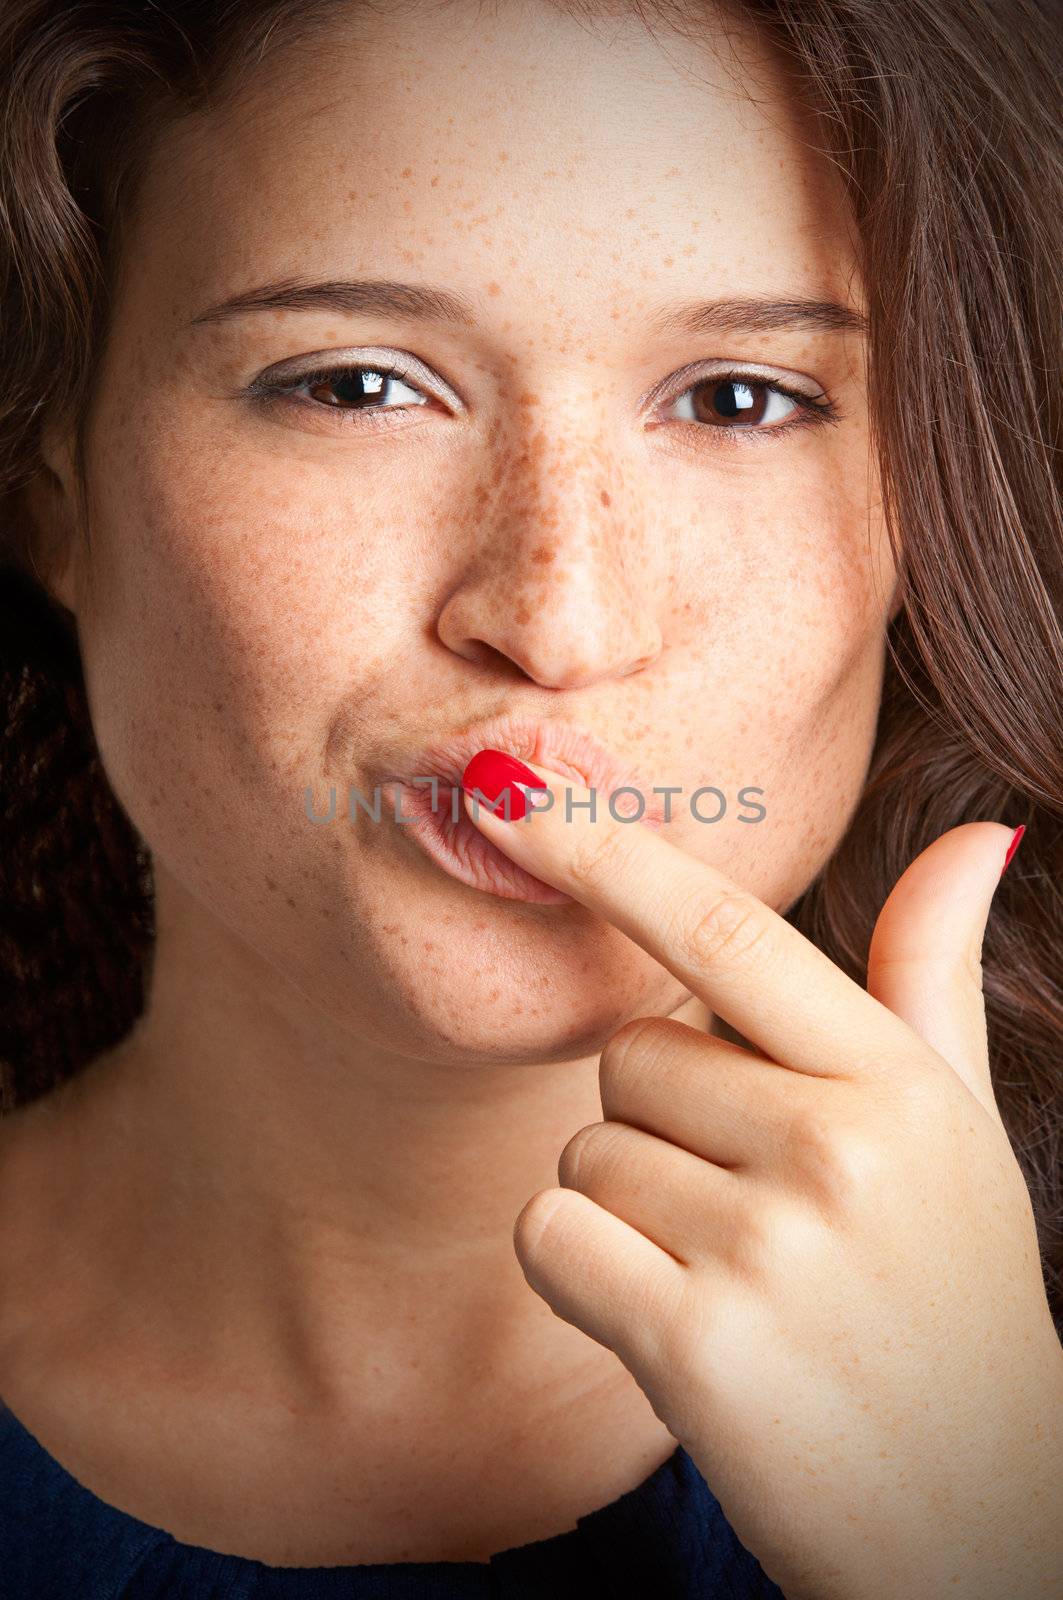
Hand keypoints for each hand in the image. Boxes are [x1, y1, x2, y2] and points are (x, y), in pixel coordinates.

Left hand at [462, 759, 1062, 1599]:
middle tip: (752, 1208)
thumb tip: (977, 831)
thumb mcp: (958, 1126)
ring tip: (732, 1276)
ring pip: (587, 1149)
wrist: (975, 1514)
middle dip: (660, 1118)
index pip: (723, 929)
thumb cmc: (949, 1296)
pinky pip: (551, 1234)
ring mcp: (766, 1247)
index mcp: (894, 1080)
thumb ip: (933, 974)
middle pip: (628, 1055)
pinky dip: (584, 1273)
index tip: (511, 787)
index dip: (606, 849)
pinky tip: (674, 1323)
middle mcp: (835, 1148)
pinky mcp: (694, 1343)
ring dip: (631, 1208)